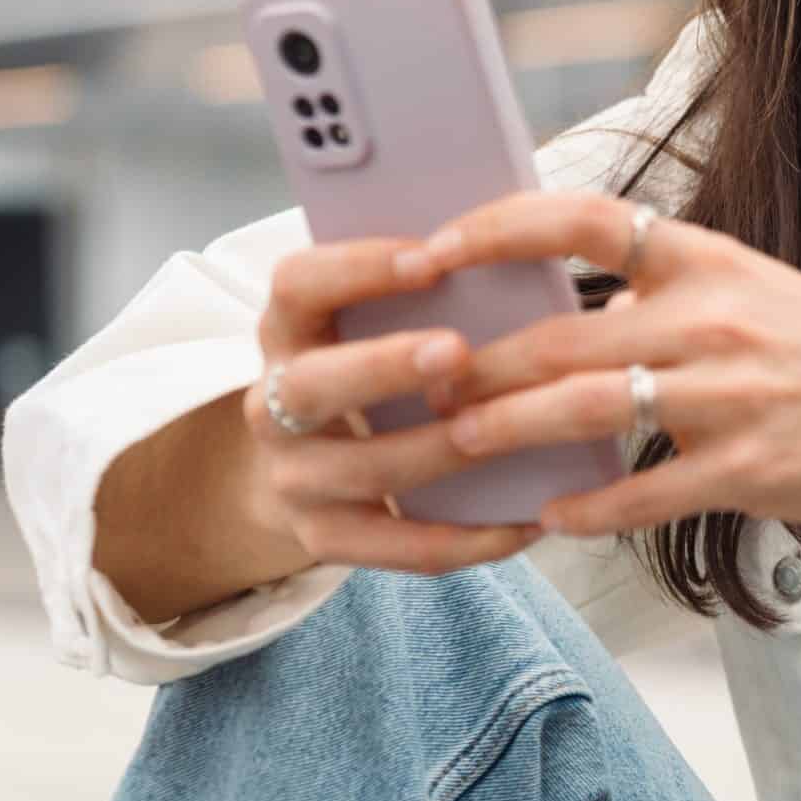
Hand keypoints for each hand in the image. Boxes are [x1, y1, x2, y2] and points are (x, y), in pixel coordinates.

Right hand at [235, 239, 544, 577]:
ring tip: (512, 433)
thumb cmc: (365, 367)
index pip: (297, 284)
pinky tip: (527, 522)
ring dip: (441, 451)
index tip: (431, 257)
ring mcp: (293, 478)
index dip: (358, 269)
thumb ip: (418, 294)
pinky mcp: (324, 539)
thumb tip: (519, 252)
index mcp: (287, 330)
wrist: (303, 466)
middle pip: (312, 385)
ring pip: (366, 469)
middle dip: (385, 367)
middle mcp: (272, 404)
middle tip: (457, 349)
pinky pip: (398, 548)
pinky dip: (467, 536)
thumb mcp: (363, 323)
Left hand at [399, 192, 800, 537]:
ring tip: (457, 444)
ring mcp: (729, 397)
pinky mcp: (745, 469)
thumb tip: (574, 300)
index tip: (433, 249)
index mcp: (707, 262)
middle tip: (421, 381)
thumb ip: (662, 288)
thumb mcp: (746, 289)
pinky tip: (550, 518)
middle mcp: (713, 321)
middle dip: (478, 364)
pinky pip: (645, 495)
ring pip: (588, 410)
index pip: (587, 222)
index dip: (498, 229)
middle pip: (564, 336)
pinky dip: (589, 510)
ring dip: (509, 430)